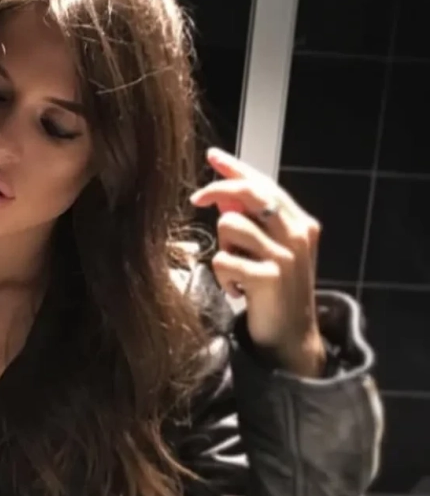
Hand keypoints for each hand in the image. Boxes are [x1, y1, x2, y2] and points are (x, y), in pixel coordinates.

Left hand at [190, 148, 325, 377]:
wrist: (292, 338)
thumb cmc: (276, 293)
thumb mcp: (270, 251)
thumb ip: (253, 222)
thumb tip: (220, 195)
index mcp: (299, 223)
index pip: (265, 183)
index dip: (236, 167)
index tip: (212, 157)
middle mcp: (296, 234)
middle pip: (248, 192)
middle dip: (217, 190)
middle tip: (196, 200)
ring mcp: (284, 256)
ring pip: (229, 225)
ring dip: (223, 248)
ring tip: (235, 271)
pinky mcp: (268, 278)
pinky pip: (224, 261)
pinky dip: (222, 277)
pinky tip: (237, 291)